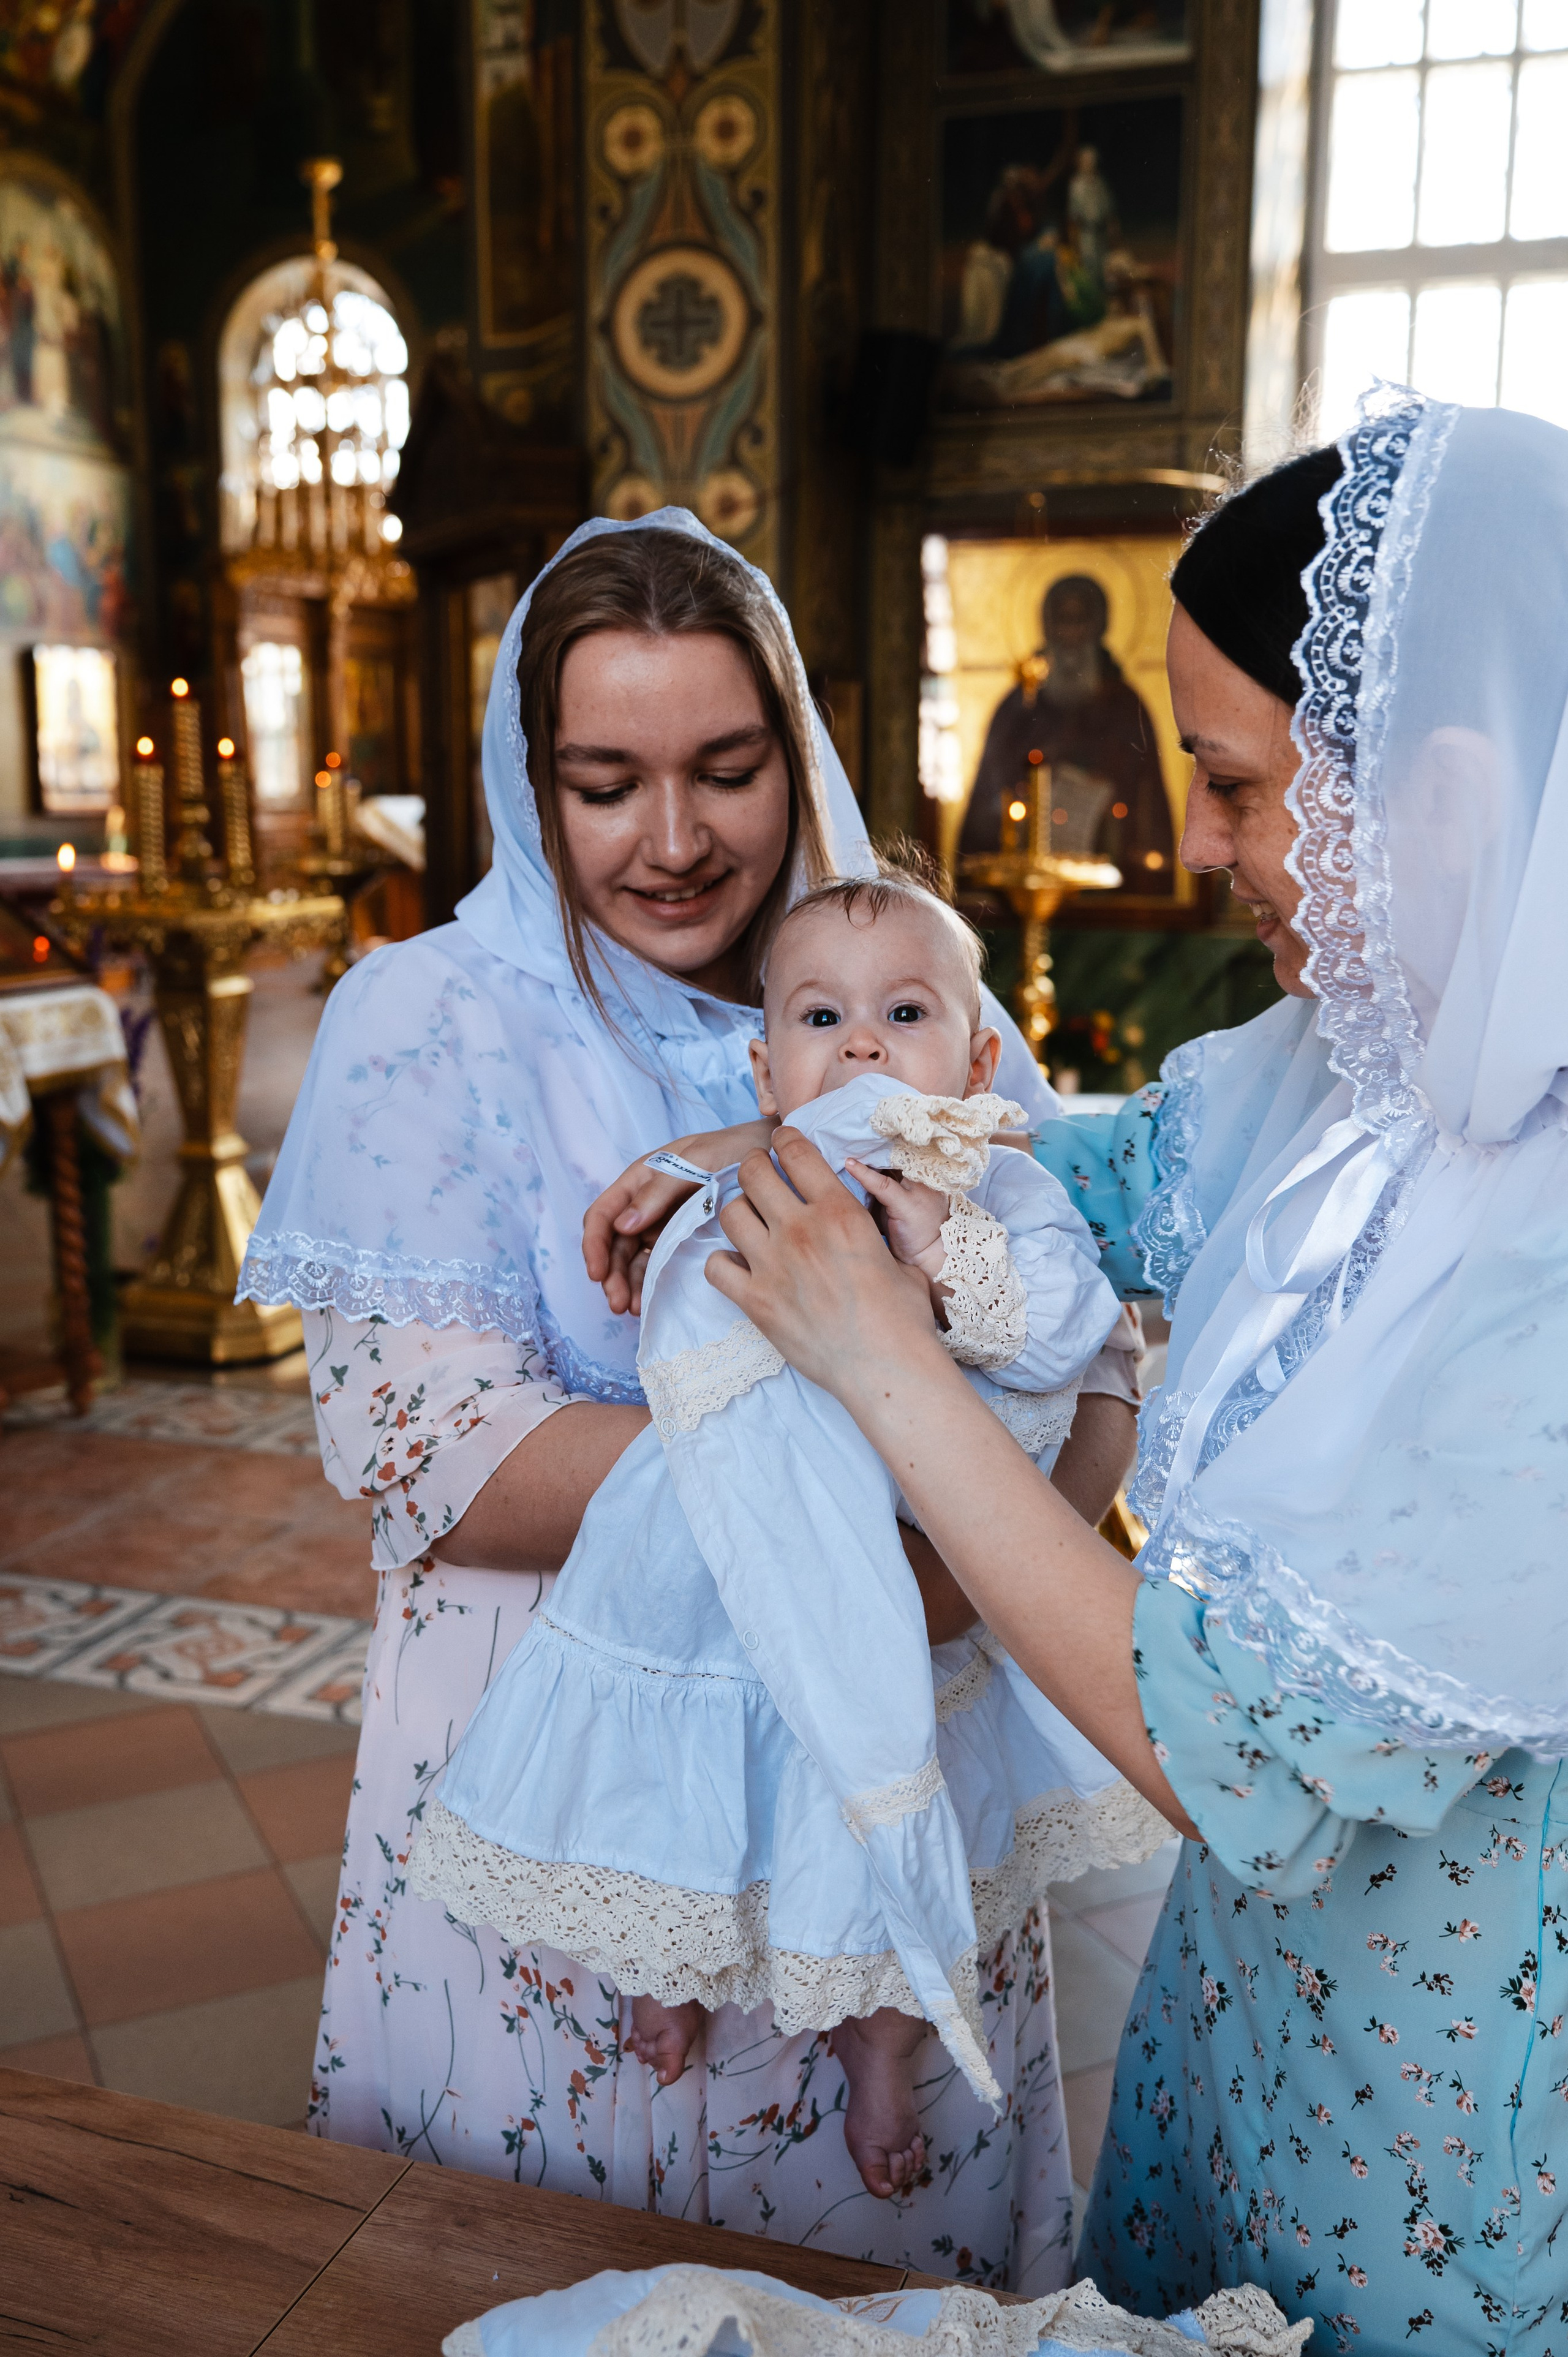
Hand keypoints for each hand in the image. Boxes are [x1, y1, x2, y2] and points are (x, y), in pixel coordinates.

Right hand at [584, 1117, 774, 1314]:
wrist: (768, 1156)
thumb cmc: (732, 1150)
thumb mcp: (696, 1162)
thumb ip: (658, 1191)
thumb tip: (624, 1226)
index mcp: (639, 1180)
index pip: (603, 1215)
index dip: (594, 1245)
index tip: (598, 1274)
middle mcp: (644, 1204)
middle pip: (614, 1244)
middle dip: (611, 1275)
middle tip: (618, 1302)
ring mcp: (661, 1224)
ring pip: (631, 1260)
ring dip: (627, 1284)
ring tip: (632, 1308)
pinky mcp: (680, 1240)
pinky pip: (655, 1265)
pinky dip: (647, 1284)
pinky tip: (647, 1302)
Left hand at [707, 1128, 943, 1398]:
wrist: (888, 1368)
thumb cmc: (903, 1317)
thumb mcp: (895, 1255)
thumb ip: (869, 1232)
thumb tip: (861, 1223)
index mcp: (838, 1212)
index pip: (795, 1152)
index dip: (784, 1142)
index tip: (782, 1145)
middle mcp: (800, 1231)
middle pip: (753, 1173)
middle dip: (755, 1168)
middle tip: (761, 1177)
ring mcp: (772, 1266)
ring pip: (730, 1213)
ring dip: (740, 1212)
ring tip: (752, 1222)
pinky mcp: (755, 1302)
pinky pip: (716, 1266)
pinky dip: (724, 1263)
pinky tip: (740, 1268)